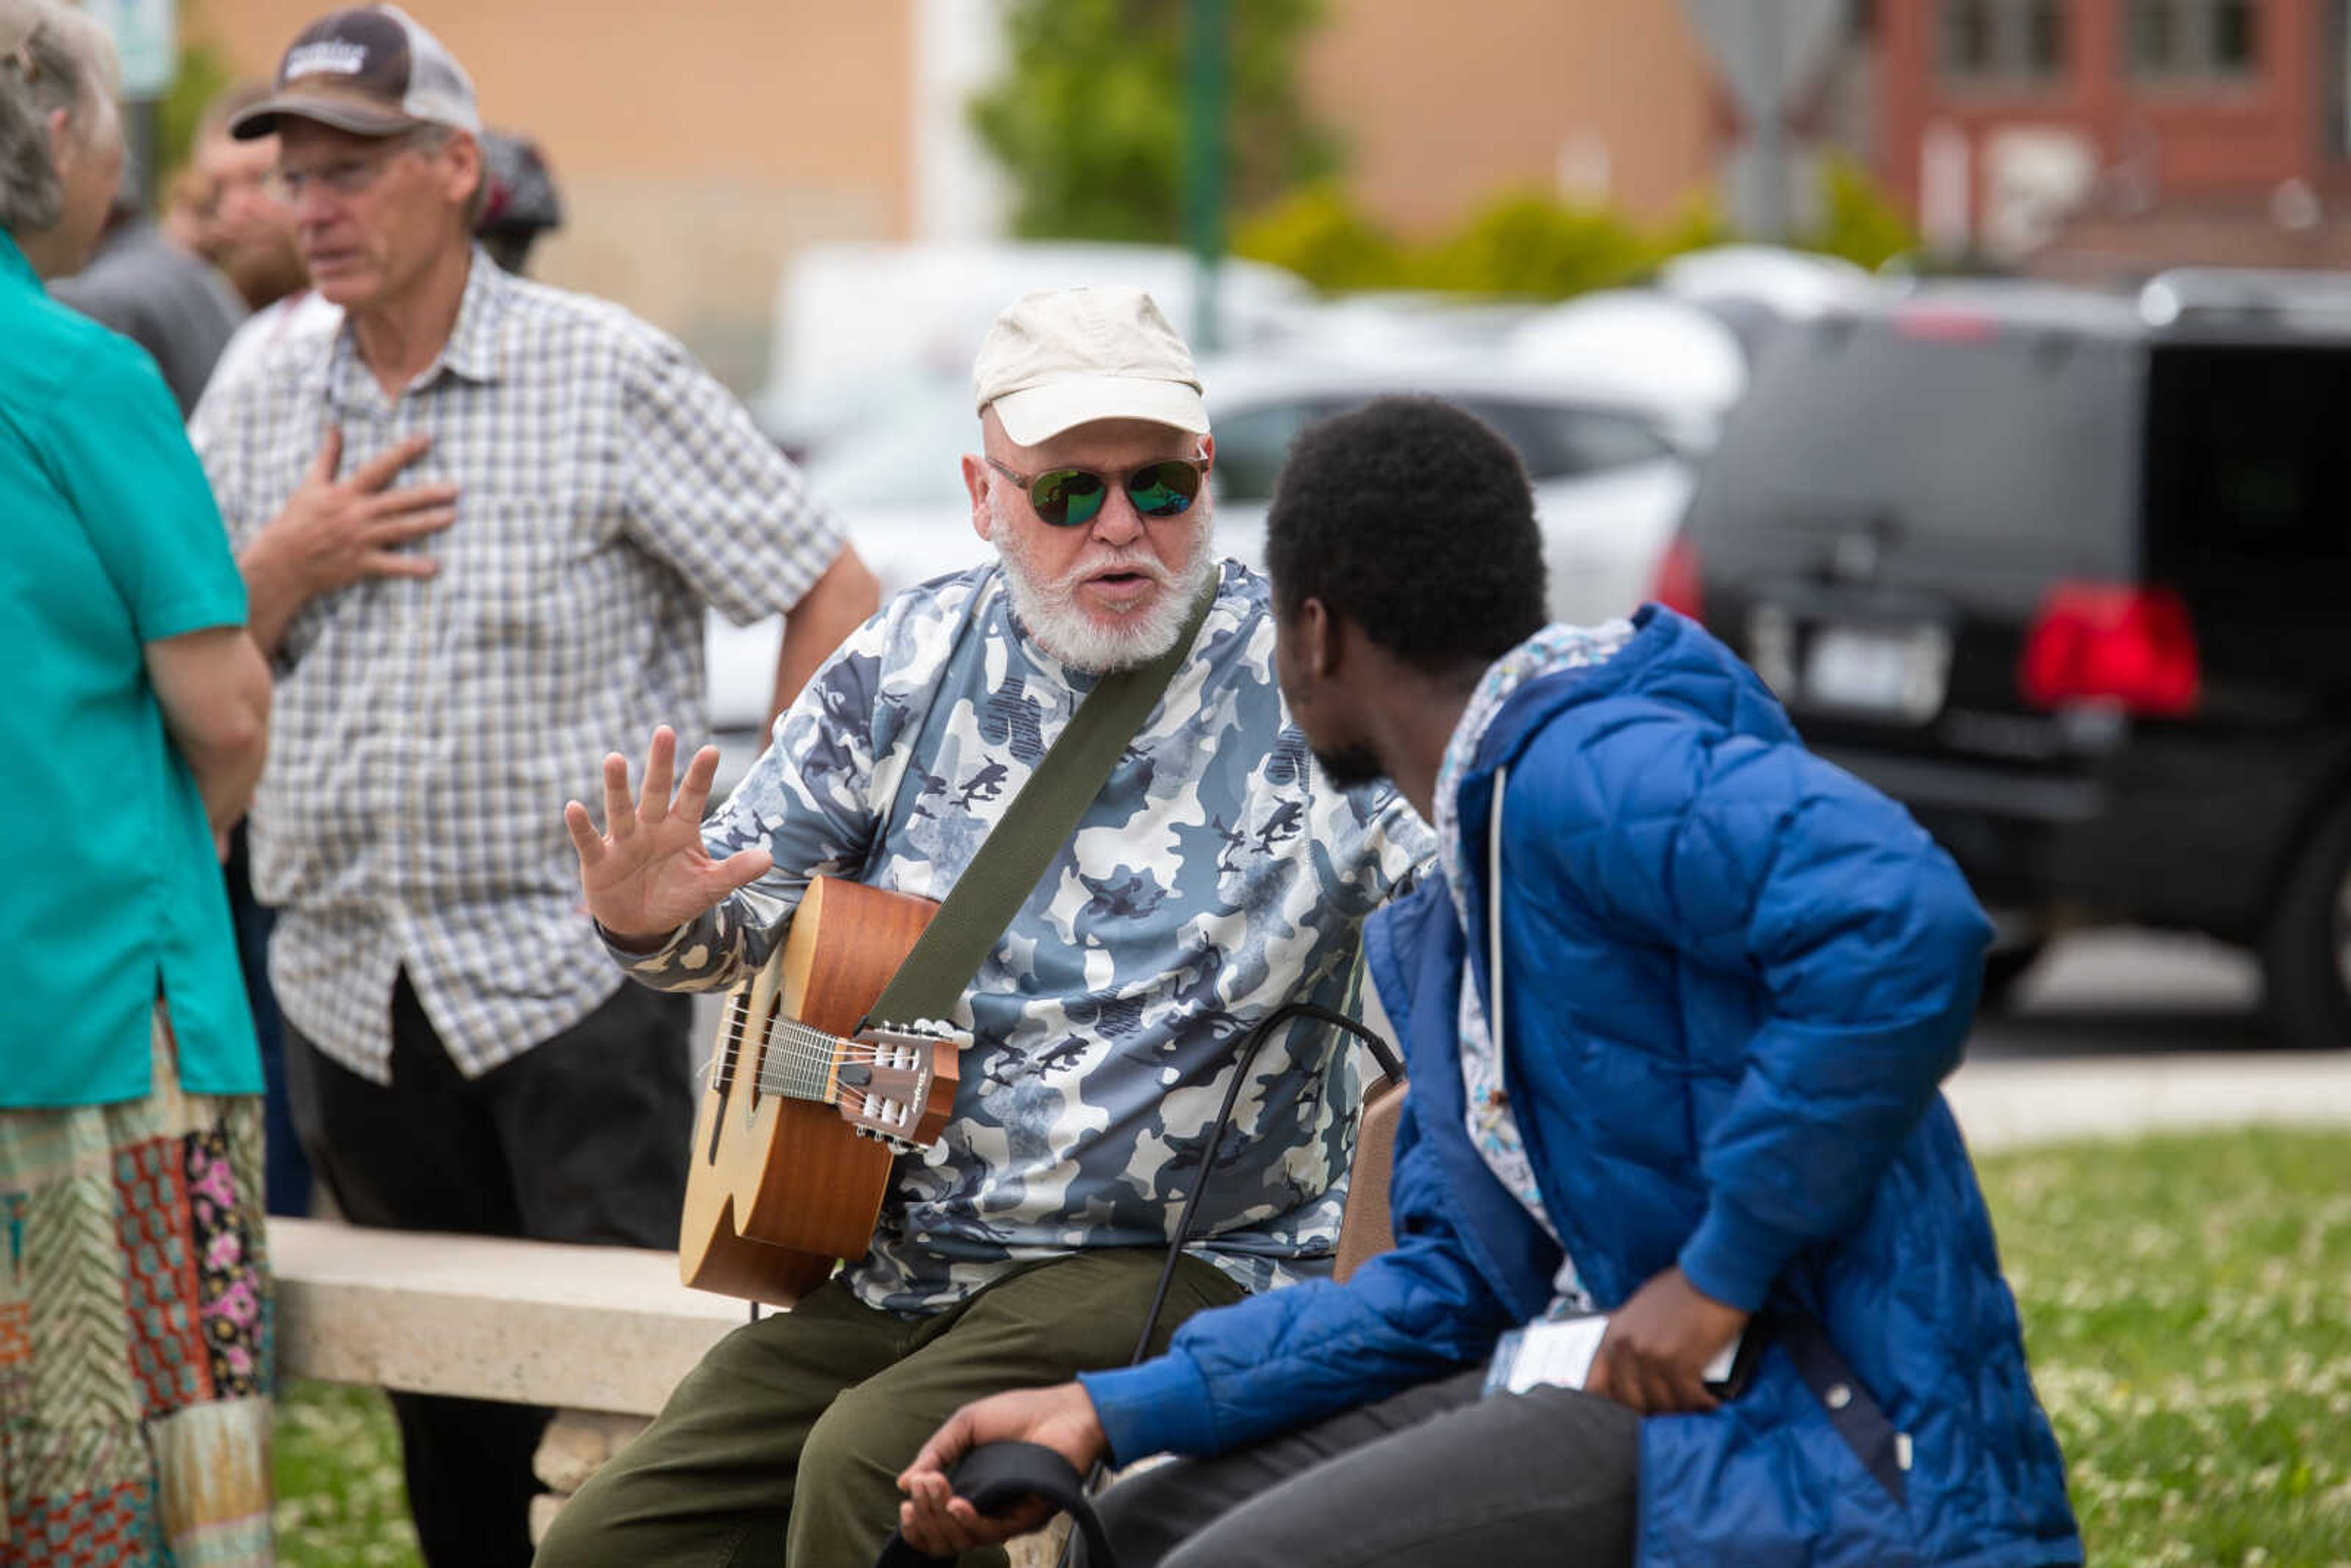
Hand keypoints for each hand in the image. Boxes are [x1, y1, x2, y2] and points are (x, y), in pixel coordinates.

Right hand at [257, 428, 459, 596]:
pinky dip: (411, 567)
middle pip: (397, 501)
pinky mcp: (360, 564)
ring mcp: (359, 539)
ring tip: (452, 516)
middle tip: (455, 489)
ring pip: (399, 529)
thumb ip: (328, 456)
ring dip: (426, 523)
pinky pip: (391, 566)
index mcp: (345, 493)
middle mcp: (356, 514)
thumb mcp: (311, 484)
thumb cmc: (297, 520)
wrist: (282, 560)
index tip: (426, 439)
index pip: (378, 467)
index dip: (403, 452)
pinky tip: (434, 567)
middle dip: (427, 494)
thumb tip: (333, 426)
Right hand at [563, 726, 772, 948]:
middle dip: (661, 764)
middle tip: (665, 732)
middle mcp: (651, 827)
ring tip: (614, 758)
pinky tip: (573, 806)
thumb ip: (735, 871)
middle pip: (656, 791)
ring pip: (621, 809)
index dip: (701, 776)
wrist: (641, 924)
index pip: (693, 797)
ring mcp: (623, 841)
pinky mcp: (599, 860)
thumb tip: (769, 859)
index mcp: (680, 829)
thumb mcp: (709, 887)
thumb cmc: (676, 896)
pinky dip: (581, 826)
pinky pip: (589, 840)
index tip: (712, 751)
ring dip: (617, 787)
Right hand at [895, 1383, 1107, 1557]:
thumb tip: (903, 1484)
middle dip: (925, 1517)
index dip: (916, 1525)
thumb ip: (937, 1453)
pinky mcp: (1029, 1518)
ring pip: (964, 1539)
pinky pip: (994, 1532)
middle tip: (922, 1487)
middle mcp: (987, 1510)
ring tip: (935, 1488)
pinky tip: (957, 1505)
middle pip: (944, 1538)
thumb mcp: (967, 1426)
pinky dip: (970, 1522)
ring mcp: (1007, 1517)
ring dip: (941, 1518)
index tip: (906, 1505)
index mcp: (970, 1491)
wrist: (1062, 1410)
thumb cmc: (1019, 1414)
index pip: (936, 1526)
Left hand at [1584, 1266, 1749, 1416]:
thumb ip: (1629, 1341)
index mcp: (1613, 1334)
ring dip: (1680, 1409)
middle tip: (1670, 1411)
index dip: (1610, 1406)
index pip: (1595, 1385)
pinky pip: (1688, 1400)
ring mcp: (1652, 1356)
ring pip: (1662, 1404)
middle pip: (1631, 1401)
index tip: (1625, 1414)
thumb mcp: (1640, 1311)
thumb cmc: (1683, 1291)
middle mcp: (1627, 1347)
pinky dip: (1701, 1405)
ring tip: (1692, 1406)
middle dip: (1652, 1410)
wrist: (1714, 1275)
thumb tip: (1628, 1374)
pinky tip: (1710, 1403)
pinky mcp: (1680, 1363)